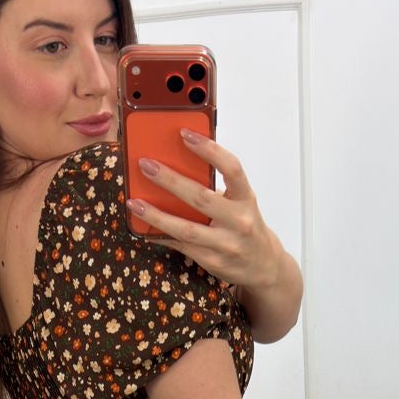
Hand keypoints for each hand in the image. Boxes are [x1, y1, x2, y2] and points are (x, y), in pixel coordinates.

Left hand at [129, 132, 280, 290]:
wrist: (263, 264)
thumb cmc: (245, 224)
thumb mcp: (240, 201)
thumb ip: (216, 186)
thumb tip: (176, 164)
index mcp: (246, 199)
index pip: (231, 168)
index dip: (209, 149)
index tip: (184, 134)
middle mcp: (239, 221)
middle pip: (201, 198)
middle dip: (170, 180)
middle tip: (146, 165)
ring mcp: (226, 244)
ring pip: (186, 229)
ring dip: (157, 215)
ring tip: (135, 203)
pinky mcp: (213, 261)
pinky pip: (182, 246)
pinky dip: (161, 235)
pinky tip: (144, 227)